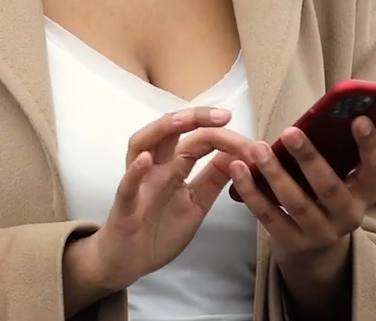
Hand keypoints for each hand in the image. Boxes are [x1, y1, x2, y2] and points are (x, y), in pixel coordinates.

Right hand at [71, 107, 260, 297]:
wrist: (129, 261)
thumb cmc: (160, 229)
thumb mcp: (197, 203)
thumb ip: (213, 179)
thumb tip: (238, 155)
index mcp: (173, 166)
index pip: (198, 140)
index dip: (224, 136)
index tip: (251, 141)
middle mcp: (154, 167)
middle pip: (170, 132)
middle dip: (195, 118)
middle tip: (223, 116)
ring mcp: (138, 184)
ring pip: (141, 144)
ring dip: (161, 129)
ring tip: (184, 120)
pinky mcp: (124, 206)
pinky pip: (127, 186)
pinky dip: (135, 171)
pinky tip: (145, 160)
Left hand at [228, 116, 375, 264]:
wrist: (314, 248)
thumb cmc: (326, 195)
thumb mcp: (344, 175)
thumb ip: (351, 147)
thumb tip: (371, 112)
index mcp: (365, 193)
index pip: (375, 168)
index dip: (370, 145)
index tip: (359, 119)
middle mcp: (348, 216)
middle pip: (330, 188)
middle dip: (309, 159)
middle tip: (290, 132)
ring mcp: (321, 233)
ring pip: (297, 203)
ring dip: (275, 174)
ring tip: (258, 149)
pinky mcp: (293, 243)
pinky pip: (269, 217)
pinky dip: (252, 193)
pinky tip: (239, 170)